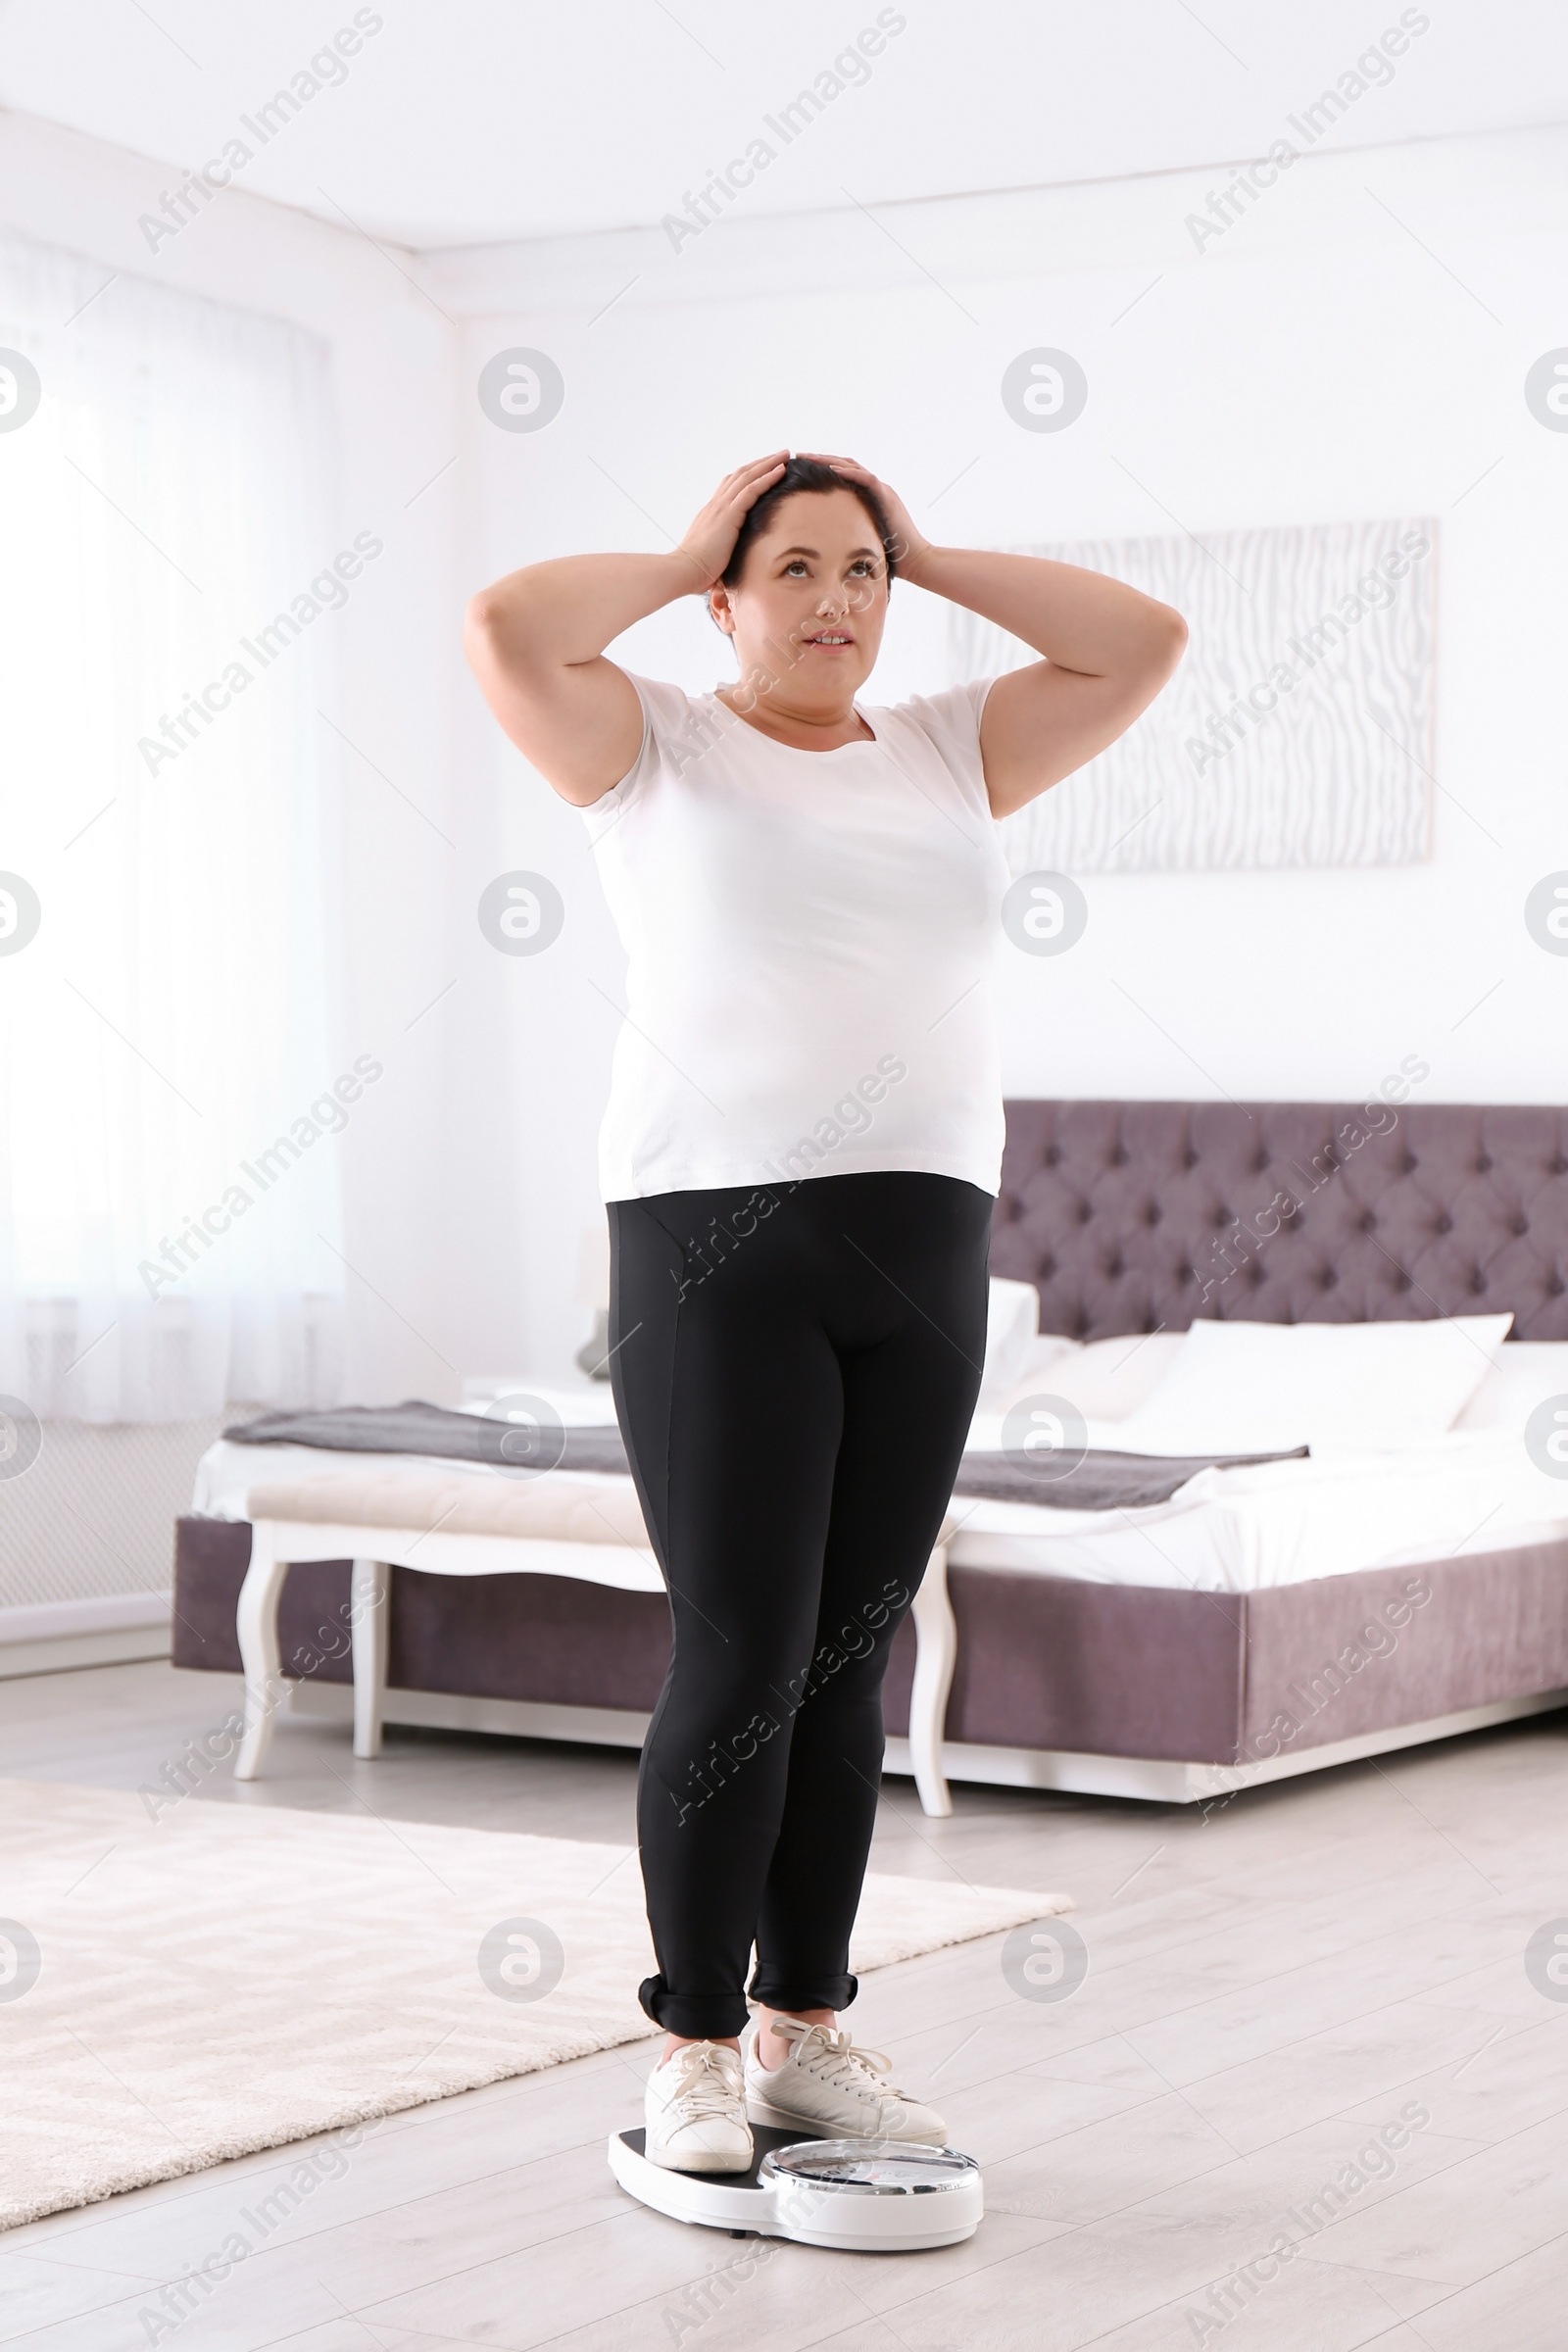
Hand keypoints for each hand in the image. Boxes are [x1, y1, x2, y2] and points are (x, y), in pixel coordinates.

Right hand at [675, 452, 789, 590]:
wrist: (682, 571)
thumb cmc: (694, 572)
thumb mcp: (711, 557)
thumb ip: (721, 553)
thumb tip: (728, 564)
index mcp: (711, 514)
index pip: (731, 487)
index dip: (748, 476)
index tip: (762, 469)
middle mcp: (716, 505)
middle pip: (741, 475)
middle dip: (761, 463)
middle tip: (779, 454)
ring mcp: (721, 508)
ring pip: (748, 477)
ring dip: (768, 463)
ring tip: (785, 454)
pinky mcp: (729, 515)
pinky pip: (751, 490)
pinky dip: (767, 478)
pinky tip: (781, 470)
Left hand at [795, 452, 933, 580]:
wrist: (915, 560)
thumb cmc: (891, 556)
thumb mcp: (864, 539)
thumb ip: (850, 533)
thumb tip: (827, 542)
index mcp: (870, 497)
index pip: (844, 476)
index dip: (824, 470)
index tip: (802, 469)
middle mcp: (876, 489)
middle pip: (845, 466)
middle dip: (821, 460)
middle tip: (799, 456)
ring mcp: (882, 491)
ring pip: (852, 467)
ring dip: (828, 460)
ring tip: (807, 457)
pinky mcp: (886, 496)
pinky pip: (866, 478)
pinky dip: (848, 472)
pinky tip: (829, 469)